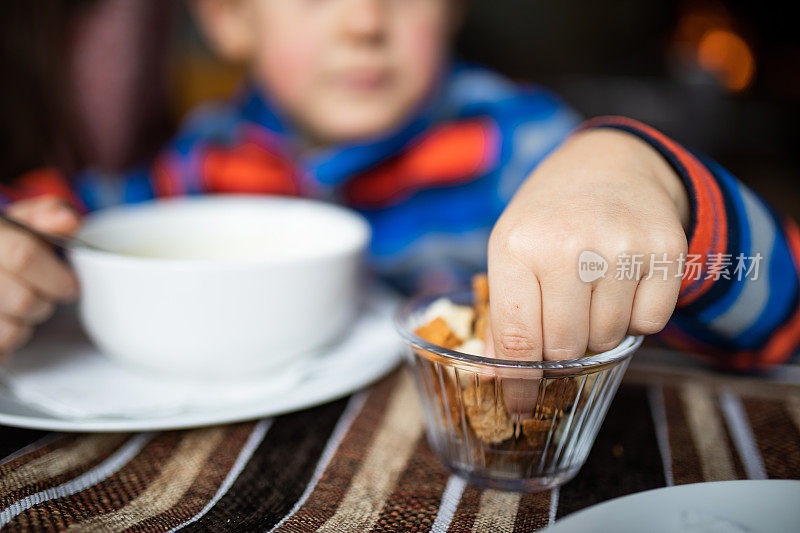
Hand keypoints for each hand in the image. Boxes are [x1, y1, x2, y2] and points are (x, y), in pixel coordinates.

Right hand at [0, 196, 80, 359]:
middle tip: (47, 295)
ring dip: (28, 322)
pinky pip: (2, 347)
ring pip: (13, 330)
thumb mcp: (25, 222)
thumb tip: (68, 221)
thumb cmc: (9, 245)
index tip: (70, 284)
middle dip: (46, 302)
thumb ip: (48, 215)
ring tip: (21, 304)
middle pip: (23, 300)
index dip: (56, 276)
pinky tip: (6, 318)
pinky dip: (11, 338)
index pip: (24, 256)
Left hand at [487, 128, 689, 363]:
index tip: (521, 407)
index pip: (517, 339)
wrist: (606, 165)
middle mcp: (567, 246)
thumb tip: (495, 379)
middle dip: (562, 347)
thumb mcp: (510, 252)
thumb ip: (503, 316)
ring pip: (609, 339)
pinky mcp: (665, 249)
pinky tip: (622, 283)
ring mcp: (620, 246)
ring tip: (591, 290)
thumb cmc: (548, 217)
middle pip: (566, 347)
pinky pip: (650, 324)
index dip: (518, 383)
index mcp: (516, 246)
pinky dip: (636, 317)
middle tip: (562, 318)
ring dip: (599, 330)